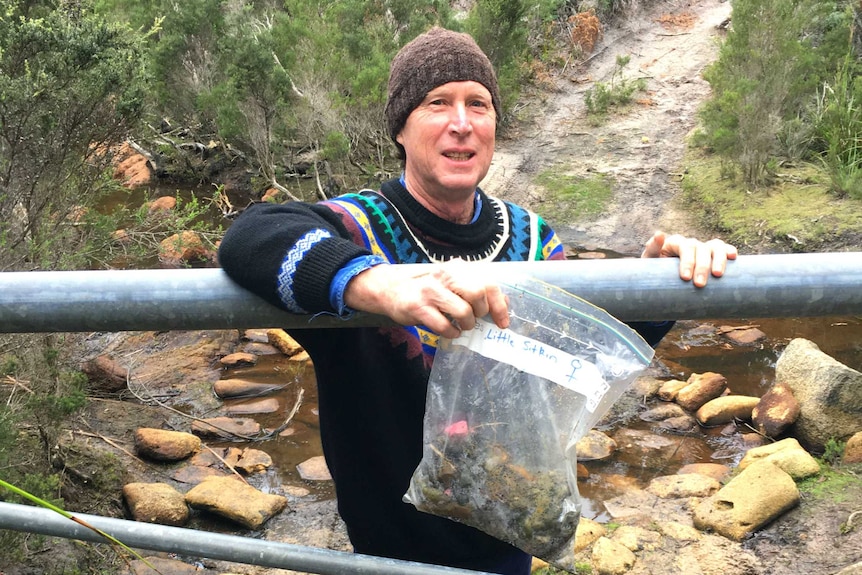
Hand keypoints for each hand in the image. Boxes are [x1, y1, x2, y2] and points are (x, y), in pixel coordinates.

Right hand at [344, 260, 508, 337]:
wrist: (391, 290)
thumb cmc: (428, 290)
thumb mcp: (453, 284)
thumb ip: (476, 290)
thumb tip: (504, 304)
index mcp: (457, 268)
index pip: (488, 283)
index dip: (499, 306)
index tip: (503, 322)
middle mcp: (445, 275)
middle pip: (478, 294)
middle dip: (482, 312)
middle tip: (475, 318)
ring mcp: (430, 291)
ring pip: (464, 312)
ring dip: (467, 324)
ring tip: (461, 325)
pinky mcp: (418, 307)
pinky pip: (445, 326)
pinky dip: (452, 333)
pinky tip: (450, 331)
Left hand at [641, 231, 737, 286]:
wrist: (662, 281)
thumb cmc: (654, 270)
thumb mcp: (650, 261)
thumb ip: (652, 249)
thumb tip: (660, 234)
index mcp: (675, 243)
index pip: (684, 247)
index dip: (687, 261)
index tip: (686, 278)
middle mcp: (691, 244)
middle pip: (700, 249)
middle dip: (701, 266)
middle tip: (699, 284)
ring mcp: (703, 248)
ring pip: (715, 247)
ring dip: (718, 260)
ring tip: (717, 275)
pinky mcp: (713, 255)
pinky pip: (724, 249)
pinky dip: (729, 251)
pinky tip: (734, 257)